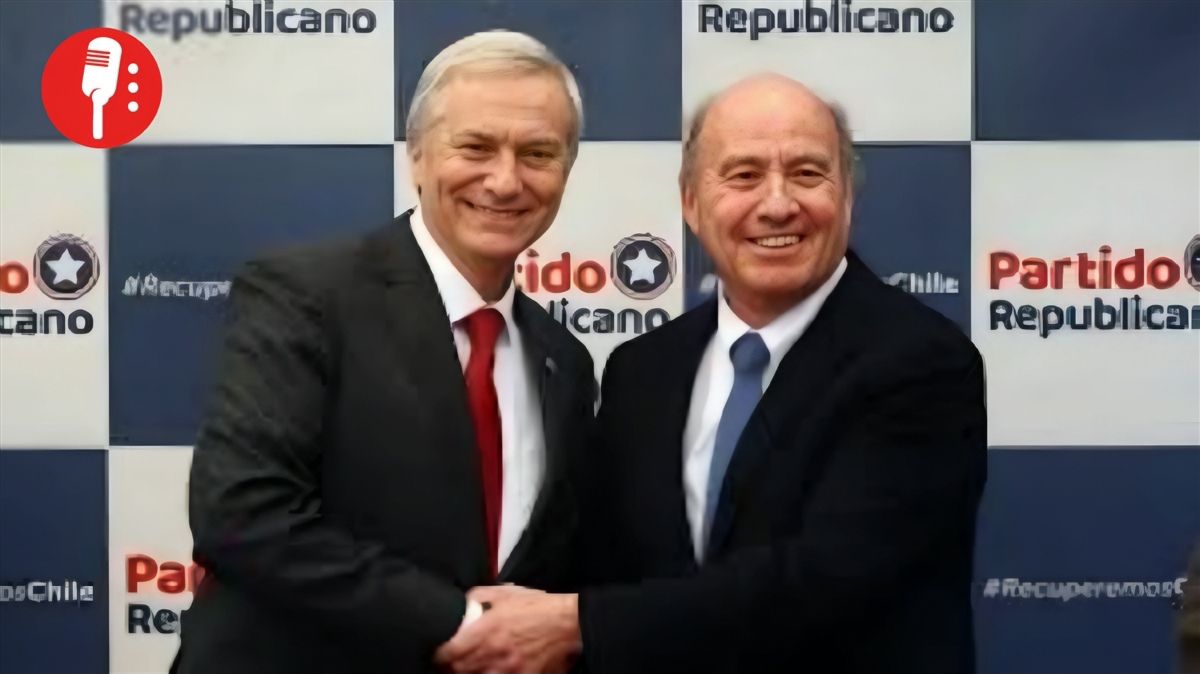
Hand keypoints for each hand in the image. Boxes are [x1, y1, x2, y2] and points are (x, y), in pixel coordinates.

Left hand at [434, 585, 580, 672]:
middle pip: (456, 672)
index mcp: (483, 632)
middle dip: (450, 667)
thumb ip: (478, 597)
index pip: (446, 654)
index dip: (438, 654)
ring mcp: (505, 672)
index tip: (439, 651)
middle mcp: (491, 656)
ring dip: (468, 672)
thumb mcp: (504, 593)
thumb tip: (462, 602)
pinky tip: (491, 669)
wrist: (568, 625)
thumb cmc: (537, 608)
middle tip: (451, 661)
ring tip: (472, 665)